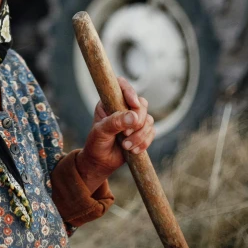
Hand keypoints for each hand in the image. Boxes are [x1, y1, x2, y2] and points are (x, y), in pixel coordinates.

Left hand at [75, 77, 155, 192]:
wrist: (100, 162)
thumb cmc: (96, 143)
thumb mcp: (101, 131)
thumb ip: (115, 122)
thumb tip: (134, 117)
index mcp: (110, 101)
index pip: (122, 86)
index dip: (130, 92)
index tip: (133, 104)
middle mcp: (124, 107)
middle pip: (141, 104)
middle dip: (137, 121)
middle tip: (125, 134)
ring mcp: (134, 119)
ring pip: (148, 120)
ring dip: (139, 135)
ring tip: (126, 146)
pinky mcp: (142, 132)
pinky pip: (151, 132)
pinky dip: (144, 142)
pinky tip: (133, 150)